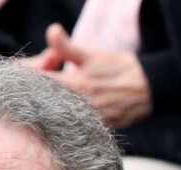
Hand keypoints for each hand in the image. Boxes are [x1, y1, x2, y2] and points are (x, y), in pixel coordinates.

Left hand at [38, 24, 152, 127]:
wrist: (149, 90)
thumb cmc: (120, 69)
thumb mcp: (92, 55)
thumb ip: (67, 47)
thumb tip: (51, 31)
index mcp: (73, 85)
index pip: (38, 82)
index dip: (31, 74)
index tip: (33, 70)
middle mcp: (77, 106)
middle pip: (44, 101)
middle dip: (41, 90)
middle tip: (50, 80)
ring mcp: (87, 120)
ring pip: (60, 113)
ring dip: (56, 103)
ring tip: (66, 93)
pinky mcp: (96, 128)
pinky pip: (76, 123)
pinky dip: (71, 114)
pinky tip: (74, 106)